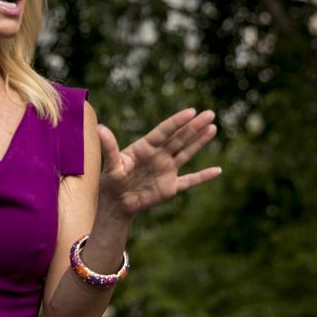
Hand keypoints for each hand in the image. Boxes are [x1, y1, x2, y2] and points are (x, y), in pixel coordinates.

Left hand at [97, 107, 219, 216]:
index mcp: (145, 148)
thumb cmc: (111, 182)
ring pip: (187, 153)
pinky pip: (190, 181)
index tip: (191, 112)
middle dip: (194, 127)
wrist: (116, 204)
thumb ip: (108, 147)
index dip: (177, 122)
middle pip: (179, 138)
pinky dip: (203, 177)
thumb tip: (100, 128)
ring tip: (213, 128)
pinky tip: (217, 171)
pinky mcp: (170, 187)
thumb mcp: (110, 165)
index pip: (164, 132)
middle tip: (210, 114)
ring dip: (200, 141)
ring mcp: (167, 170)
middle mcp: (159, 156)